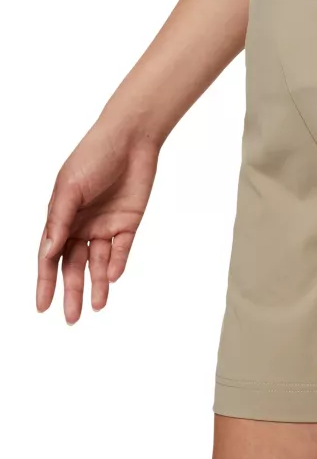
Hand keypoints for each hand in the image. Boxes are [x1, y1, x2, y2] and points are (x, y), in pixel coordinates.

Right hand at [36, 119, 159, 323]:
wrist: (131, 139)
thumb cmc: (93, 156)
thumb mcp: (70, 188)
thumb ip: (59, 221)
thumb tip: (46, 253)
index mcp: (61, 218)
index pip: (50, 257)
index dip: (45, 282)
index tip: (43, 306)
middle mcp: (82, 225)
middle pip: (74, 266)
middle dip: (72, 291)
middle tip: (71, 319)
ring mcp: (105, 225)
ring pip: (99, 262)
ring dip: (98, 284)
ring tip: (96, 306)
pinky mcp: (129, 223)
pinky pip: (121, 249)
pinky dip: (117, 262)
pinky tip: (112, 275)